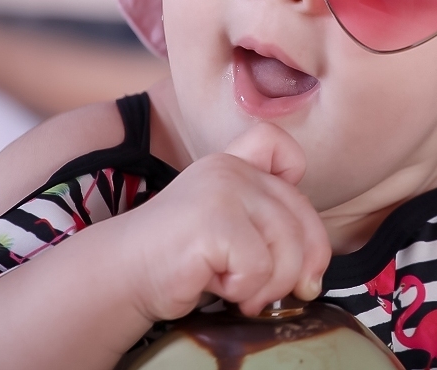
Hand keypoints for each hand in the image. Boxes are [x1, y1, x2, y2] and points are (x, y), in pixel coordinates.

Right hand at [113, 123, 330, 320]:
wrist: (122, 274)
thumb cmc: (180, 260)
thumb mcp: (228, 229)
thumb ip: (268, 228)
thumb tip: (314, 276)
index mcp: (234, 163)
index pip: (283, 148)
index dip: (295, 180)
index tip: (277, 222)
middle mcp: (231, 169)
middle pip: (301, 216)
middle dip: (296, 265)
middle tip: (266, 289)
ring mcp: (223, 190)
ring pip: (287, 247)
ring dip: (268, 285)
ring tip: (236, 289)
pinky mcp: (215, 220)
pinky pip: (260, 267)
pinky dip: (243, 289)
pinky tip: (215, 285)